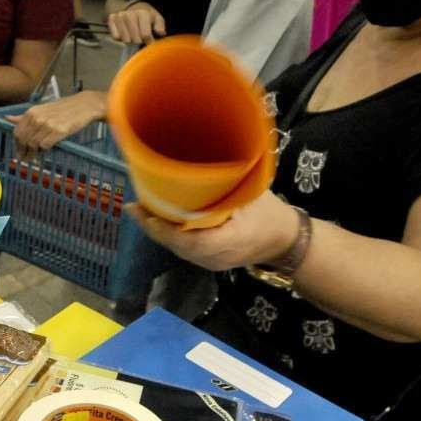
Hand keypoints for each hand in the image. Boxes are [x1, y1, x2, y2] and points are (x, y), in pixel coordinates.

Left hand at [7, 90, 107, 151]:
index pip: (17, 132)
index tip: (19, 152)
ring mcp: (48, 124)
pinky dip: (44, 150)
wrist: (84, 105)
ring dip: (33, 153)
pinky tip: (46, 151)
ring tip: (35, 158)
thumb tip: (7, 118)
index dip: (17, 144)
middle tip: (25, 159)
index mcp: (32, 112)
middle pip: (24, 140)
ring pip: (33, 144)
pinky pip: (45, 145)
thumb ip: (24, 116)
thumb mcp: (42, 109)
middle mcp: (37, 117)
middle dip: (23, 152)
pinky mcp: (59, 131)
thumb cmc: (63, 108)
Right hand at [108, 1, 166, 44]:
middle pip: (135, 39)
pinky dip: (121, 37)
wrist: (131, 6)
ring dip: (130, 40)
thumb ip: (160, 26)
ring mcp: (119, 16)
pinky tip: (125, 32)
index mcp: (142, 13)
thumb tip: (161, 33)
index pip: (145, 35)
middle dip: (140, 40)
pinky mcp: (111, 19)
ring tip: (133, 34)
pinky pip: (116, 37)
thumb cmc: (146, 16)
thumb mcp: (156, 18)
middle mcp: (129, 14)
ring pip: (125, 40)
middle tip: (141, 36)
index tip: (150, 41)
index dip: (149, 41)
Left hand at [128, 192, 301, 271]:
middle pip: (177, 246)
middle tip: (134, 205)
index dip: (166, 229)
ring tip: (139, 210)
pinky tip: (157, 219)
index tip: (146, 213)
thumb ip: (228, 182)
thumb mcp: (253, 193)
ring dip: (158, 230)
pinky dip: (168, 234)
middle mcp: (216, 257)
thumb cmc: (270, 213)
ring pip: (177, 249)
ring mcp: (211, 263)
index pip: (192, 241)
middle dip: (153, 226)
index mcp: (230, 241)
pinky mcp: (208, 260)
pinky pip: (183, 249)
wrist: (285, 240)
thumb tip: (203, 157)